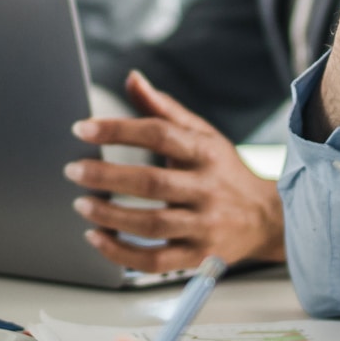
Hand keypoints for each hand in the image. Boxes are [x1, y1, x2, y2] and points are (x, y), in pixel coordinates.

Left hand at [66, 72, 285, 271]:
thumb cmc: (223, 170)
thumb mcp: (202, 133)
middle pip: (152, 183)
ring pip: (152, 225)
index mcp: (206, 152)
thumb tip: (132, 79)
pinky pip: (155, 262)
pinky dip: (121, 253)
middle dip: (107, 177)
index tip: (83, 129)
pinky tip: (97, 238)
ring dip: (110, 216)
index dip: (118, 130)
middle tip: (73, 171)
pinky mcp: (197, 256)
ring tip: (81, 205)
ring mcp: (204, 226)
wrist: (265, 217)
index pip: (160, 135)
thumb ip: (163, 109)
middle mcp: (207, 189)